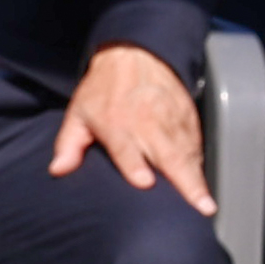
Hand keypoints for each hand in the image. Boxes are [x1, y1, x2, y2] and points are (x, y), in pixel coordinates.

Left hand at [52, 43, 215, 212]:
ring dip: (197, 179)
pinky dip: (200, 163)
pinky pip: (196, 144)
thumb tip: (58, 170)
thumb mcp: (78, 114)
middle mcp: (147, 124)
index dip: (134, 165)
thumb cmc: (102, 90)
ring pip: (188, 154)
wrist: (133, 56)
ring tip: (206, 205)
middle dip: (184, 183)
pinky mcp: (188, 117)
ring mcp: (171, 121)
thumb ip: (68, 145)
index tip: (144, 183)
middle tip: (199, 207)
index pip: (126, 149)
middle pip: (168, 156)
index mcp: (116, 124)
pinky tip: (202, 182)